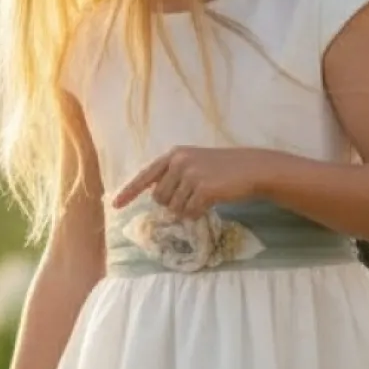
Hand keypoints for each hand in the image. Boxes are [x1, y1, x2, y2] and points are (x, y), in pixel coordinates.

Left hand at [112, 147, 263, 217]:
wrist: (252, 168)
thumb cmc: (224, 168)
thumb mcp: (195, 163)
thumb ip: (174, 175)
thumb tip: (157, 198)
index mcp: (174, 154)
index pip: (145, 175)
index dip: (130, 192)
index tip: (116, 205)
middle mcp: (179, 162)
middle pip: (159, 198)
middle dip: (172, 203)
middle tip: (192, 197)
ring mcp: (191, 175)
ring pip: (175, 208)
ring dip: (187, 209)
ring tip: (204, 197)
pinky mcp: (203, 189)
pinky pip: (190, 213)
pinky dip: (198, 213)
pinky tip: (211, 203)